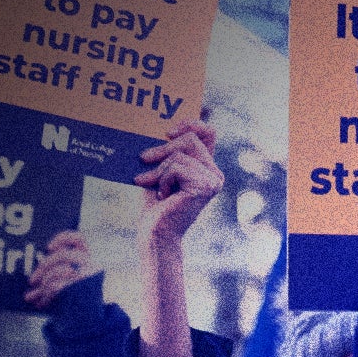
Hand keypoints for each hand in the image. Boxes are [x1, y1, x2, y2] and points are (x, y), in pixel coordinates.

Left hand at [23, 229, 92, 309]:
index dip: (63, 239)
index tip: (48, 248)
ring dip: (44, 285)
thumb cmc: (76, 305)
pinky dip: (46, 295)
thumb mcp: (66, 288)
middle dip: (43, 268)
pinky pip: (56, 286)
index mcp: (88, 262)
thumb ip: (51, 283)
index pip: (79, 240)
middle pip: (62, 255)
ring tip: (38, 296)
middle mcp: (91, 267)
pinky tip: (42, 303)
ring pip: (58, 271)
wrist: (90, 325)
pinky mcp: (81, 289)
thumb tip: (28, 294)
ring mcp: (87, 278)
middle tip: (32, 281)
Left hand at [135, 119, 222, 242]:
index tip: (168, 131)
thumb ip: (168, 151)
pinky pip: (176, 167)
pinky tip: (165, 196)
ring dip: (159, 170)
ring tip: (154, 186)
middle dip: (162, 149)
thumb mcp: (160, 170)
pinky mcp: (204, 186)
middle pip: (190, 139)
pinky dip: (163, 180)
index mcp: (207, 168)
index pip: (209, 133)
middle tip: (142, 159)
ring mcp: (213, 181)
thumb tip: (160, 129)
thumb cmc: (156, 204)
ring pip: (179, 155)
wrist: (156, 232)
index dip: (191, 124)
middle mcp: (215, 174)